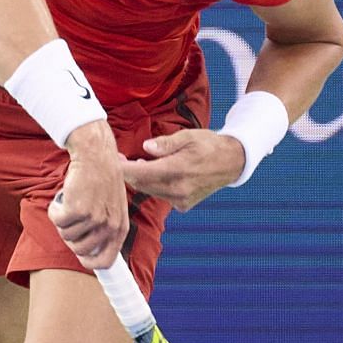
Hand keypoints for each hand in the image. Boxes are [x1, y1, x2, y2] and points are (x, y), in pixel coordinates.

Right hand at [48, 121, 127, 268]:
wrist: (96, 155)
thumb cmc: (101, 179)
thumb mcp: (112, 206)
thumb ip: (104, 228)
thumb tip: (87, 251)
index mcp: (120, 228)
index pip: (105, 261)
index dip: (89, 262)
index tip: (79, 256)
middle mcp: (109, 226)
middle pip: (79, 249)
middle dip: (69, 235)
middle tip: (69, 218)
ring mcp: (94, 218)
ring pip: (65, 234)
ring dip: (61, 219)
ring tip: (69, 202)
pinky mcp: (77, 209)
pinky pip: (56, 220)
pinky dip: (54, 210)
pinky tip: (60, 198)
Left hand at [119, 129, 245, 210]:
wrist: (232, 162)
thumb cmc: (208, 144)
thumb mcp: (188, 136)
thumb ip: (165, 143)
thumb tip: (146, 147)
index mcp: (177, 170)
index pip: (140, 173)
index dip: (122, 168)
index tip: (110, 161)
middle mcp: (177, 190)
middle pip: (141, 184)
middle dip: (128, 172)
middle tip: (119, 158)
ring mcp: (181, 200)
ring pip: (150, 191)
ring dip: (141, 179)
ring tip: (137, 163)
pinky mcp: (183, 206)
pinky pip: (161, 195)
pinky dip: (154, 186)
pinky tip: (155, 173)